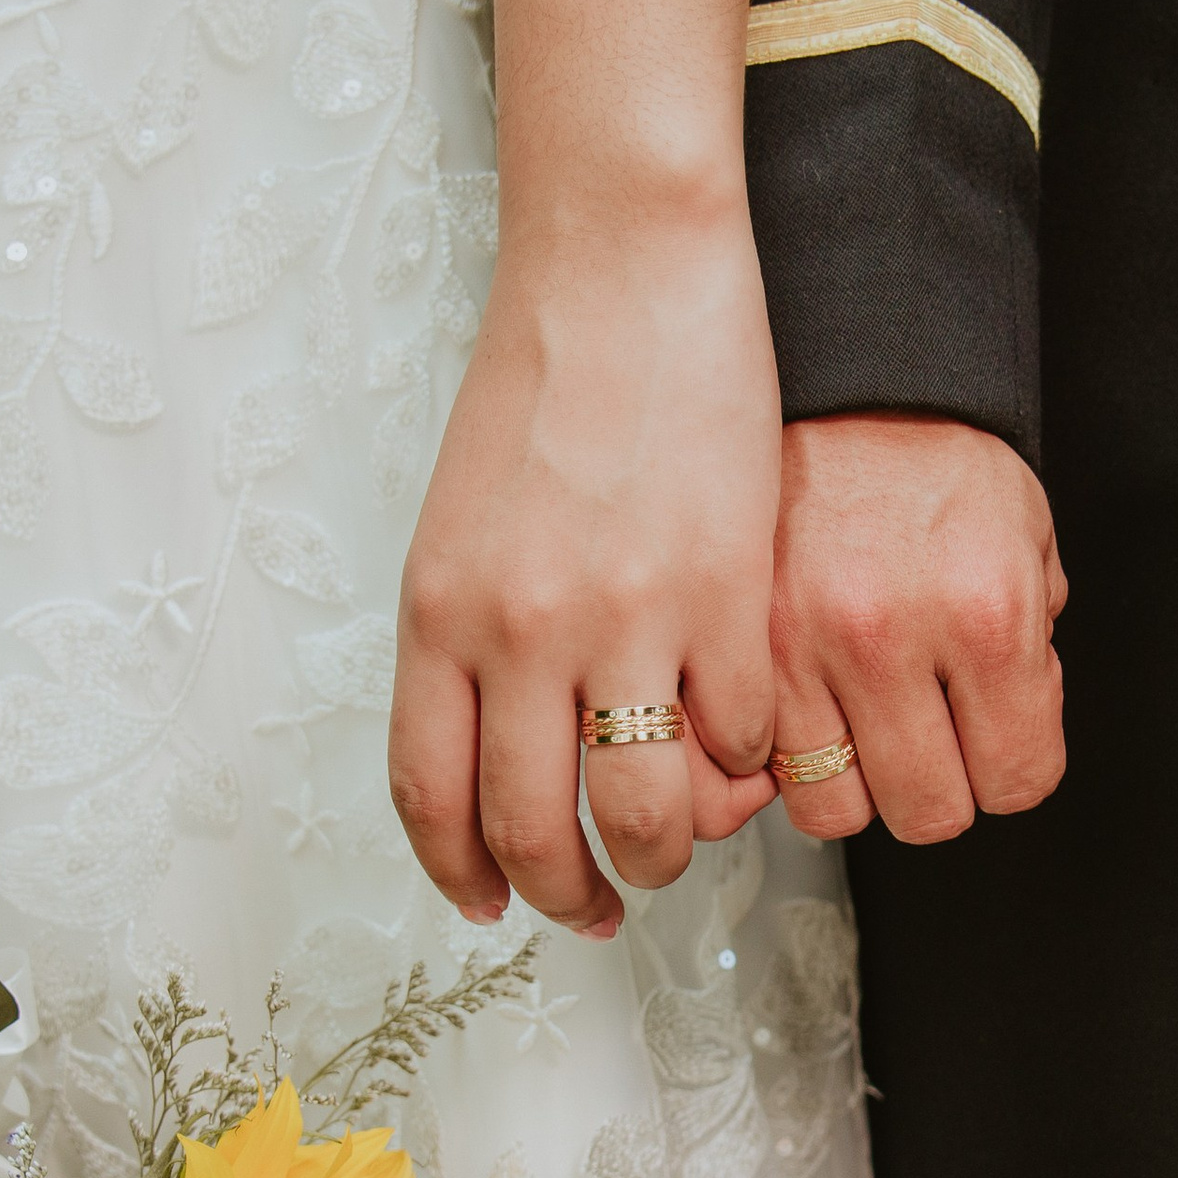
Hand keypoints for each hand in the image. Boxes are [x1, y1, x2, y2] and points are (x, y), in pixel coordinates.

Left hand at [388, 184, 780, 935]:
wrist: (621, 271)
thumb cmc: (543, 379)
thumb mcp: (461, 523)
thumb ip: (469, 635)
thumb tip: (501, 740)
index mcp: (439, 616)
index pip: (433, 795)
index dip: (464, 872)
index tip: (493, 901)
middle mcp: (518, 635)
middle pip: (532, 828)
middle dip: (568, 893)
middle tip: (598, 906)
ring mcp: (623, 619)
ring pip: (642, 809)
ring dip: (662, 852)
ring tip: (675, 844)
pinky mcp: (722, 595)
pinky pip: (738, 733)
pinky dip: (744, 758)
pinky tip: (742, 740)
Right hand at [769, 413, 1065, 842]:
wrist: (842, 388)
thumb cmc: (936, 456)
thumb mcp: (1028, 535)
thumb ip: (1036, 638)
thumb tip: (1015, 721)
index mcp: (985, 614)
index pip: (1018, 778)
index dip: (1015, 768)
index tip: (1000, 745)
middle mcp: (889, 638)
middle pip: (928, 813)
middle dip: (943, 784)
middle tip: (936, 738)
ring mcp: (801, 648)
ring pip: (834, 808)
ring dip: (856, 785)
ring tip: (865, 733)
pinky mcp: (737, 648)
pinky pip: (758, 763)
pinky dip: (784, 760)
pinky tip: (810, 719)